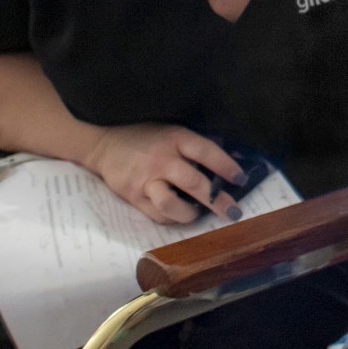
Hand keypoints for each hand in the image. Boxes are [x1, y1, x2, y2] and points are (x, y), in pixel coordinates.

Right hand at [82, 123, 249, 224]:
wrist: (106, 144)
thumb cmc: (148, 136)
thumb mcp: (173, 130)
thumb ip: (199, 143)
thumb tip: (233, 154)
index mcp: (175, 138)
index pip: (206, 152)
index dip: (226, 166)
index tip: (241, 179)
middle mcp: (162, 160)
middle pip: (193, 183)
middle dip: (218, 201)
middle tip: (233, 212)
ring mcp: (146, 180)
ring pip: (171, 204)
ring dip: (191, 214)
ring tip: (199, 214)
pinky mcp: (133, 196)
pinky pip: (158, 214)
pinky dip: (173, 217)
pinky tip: (180, 214)